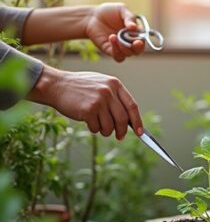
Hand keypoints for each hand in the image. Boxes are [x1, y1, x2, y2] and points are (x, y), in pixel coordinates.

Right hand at [26, 66, 143, 139]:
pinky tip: (87, 122)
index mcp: (115, 84)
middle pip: (123, 119)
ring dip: (105, 131)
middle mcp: (109, 91)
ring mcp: (99, 100)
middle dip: (122, 131)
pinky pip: (96, 128)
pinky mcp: (88, 110)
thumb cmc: (79, 87)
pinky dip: (94, 129)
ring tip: (99, 126)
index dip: (137, 121)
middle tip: (120, 137)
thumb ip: (115, 98)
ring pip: (110, 126)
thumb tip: (129, 121)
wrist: (56, 85)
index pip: (132, 106)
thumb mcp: (101, 84)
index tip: (140, 133)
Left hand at [84, 3, 144, 62]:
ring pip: (127, 54)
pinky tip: (111, 38)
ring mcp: (120, 47)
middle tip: (134, 43)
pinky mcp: (109, 50)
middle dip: (137, 49)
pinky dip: (116, 50)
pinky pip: (116, 55)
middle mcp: (129, 41)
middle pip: (137, 51)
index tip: (139, 41)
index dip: (142, 43)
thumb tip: (134, 27)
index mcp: (135, 33)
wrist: (92, 16)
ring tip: (115, 36)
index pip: (142, 41)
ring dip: (124, 48)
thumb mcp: (121, 9)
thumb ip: (130, 17)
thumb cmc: (109, 11)